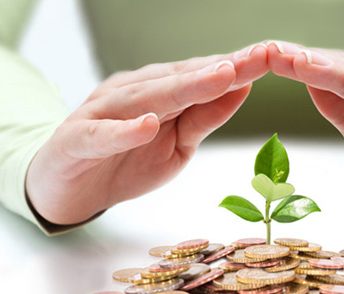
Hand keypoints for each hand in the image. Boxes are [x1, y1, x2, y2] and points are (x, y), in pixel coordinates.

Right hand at [26, 43, 268, 224]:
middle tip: (260, 56)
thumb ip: (204, 117)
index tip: (275, 56)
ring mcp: (103, 113)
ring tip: (220, 76)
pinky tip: (147, 123)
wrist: (68, 187)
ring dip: (184, 87)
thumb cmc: (127, 161)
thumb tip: (242, 88)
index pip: (204, 76)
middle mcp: (133, 92)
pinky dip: (124, 130)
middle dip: (223, 69)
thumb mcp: (178, 144)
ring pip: (147, 97)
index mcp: (159, 92)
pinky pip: (102, 134)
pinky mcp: (76, 139)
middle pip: (182, 79)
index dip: (240, 67)